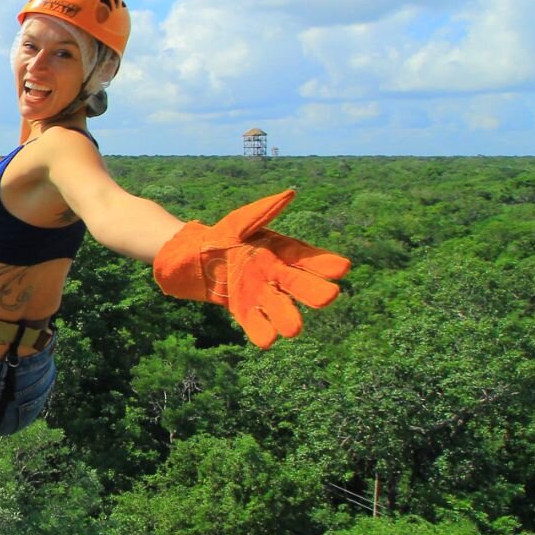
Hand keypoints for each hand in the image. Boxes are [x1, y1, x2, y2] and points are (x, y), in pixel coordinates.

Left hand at [152, 190, 351, 347]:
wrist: (192, 257)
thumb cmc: (221, 235)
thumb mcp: (240, 222)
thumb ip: (263, 212)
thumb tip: (290, 194)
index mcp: (281, 252)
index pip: (308, 259)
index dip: (324, 264)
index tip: (343, 268)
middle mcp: (276, 275)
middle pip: (299, 286)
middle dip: (313, 292)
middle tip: (328, 297)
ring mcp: (261, 294)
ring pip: (279, 308)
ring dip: (286, 317)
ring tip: (294, 329)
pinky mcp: (243, 309)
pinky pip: (255, 322)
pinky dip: (260, 331)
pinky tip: (267, 340)